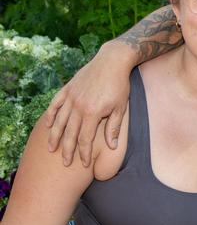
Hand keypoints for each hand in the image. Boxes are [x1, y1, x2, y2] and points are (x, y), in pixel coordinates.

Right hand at [45, 41, 131, 166]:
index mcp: (92, 112)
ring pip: (59, 121)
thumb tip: (112, 147)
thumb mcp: (121, 107)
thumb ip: (114, 127)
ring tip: (52, 149)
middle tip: (65, 163)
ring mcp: (71, 97)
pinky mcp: (67, 89)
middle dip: (67, 150)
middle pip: (69, 133)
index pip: (85, 139)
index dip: (84, 153)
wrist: (112, 60)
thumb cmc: (120, 85)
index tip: (85, 164)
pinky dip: (50, 115)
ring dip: (55, 136)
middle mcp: (78, 106)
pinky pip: (55, 104)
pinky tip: (48, 125)